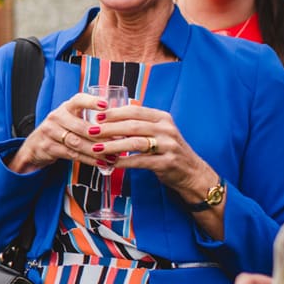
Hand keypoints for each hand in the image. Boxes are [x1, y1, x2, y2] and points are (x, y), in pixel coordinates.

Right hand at [8, 91, 112, 172]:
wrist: (35, 145)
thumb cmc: (61, 130)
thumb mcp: (71, 119)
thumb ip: (89, 118)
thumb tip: (120, 124)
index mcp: (66, 107)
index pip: (78, 100)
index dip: (92, 102)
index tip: (106, 105)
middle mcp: (56, 117)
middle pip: (81, 127)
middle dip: (101, 136)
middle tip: (118, 141)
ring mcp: (50, 132)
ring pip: (77, 142)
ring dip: (97, 150)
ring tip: (113, 155)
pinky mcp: (48, 147)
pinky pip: (72, 154)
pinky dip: (88, 160)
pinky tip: (101, 162)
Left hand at [87, 102, 215, 198]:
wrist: (192, 172)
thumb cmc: (168, 150)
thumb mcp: (159, 131)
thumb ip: (141, 123)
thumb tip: (111, 115)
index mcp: (162, 118)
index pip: (135, 111)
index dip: (114, 113)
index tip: (96, 116)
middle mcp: (167, 129)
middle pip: (132, 125)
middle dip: (109, 128)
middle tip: (91, 131)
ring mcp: (168, 146)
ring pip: (135, 143)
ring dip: (113, 145)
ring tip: (96, 148)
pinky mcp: (167, 162)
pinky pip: (140, 161)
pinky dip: (123, 162)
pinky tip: (110, 163)